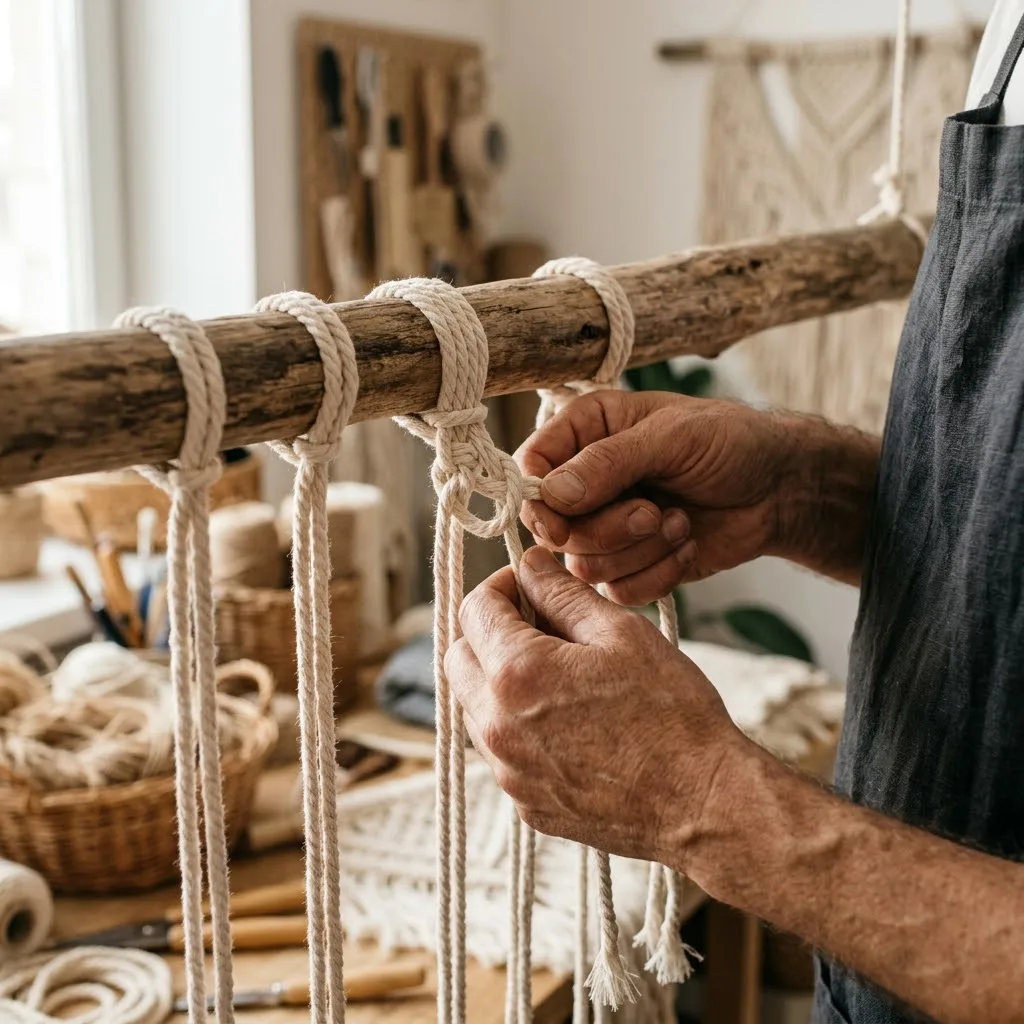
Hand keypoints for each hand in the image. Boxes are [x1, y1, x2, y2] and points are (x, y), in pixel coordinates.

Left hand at [446, 545, 751, 862]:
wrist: (702, 803)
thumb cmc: (672, 714)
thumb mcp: (621, 633)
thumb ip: (563, 594)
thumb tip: (529, 564)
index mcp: (518, 673)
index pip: (474, 610)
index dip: (499, 585)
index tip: (527, 584)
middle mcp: (497, 726)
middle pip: (458, 659)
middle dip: (486, 631)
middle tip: (535, 623)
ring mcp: (508, 772)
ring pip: (473, 706)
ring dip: (496, 679)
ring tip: (555, 672)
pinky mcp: (525, 804)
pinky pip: (499, 751)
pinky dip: (515, 725)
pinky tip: (565, 719)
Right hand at [516, 390, 803, 604]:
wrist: (779, 490)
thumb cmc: (730, 442)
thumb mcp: (672, 437)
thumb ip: (609, 462)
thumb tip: (550, 494)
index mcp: (584, 431)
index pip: (530, 467)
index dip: (539, 498)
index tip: (562, 516)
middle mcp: (584, 481)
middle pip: (552, 527)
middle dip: (607, 528)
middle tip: (652, 513)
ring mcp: (604, 527)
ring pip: (582, 565)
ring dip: (639, 551)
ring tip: (679, 523)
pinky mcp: (629, 566)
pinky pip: (616, 591)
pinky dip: (656, 574)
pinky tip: (686, 545)